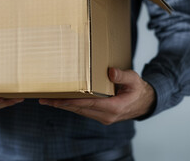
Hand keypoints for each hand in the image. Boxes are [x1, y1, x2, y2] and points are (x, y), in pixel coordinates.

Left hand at [39, 68, 155, 124]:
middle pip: (79, 109)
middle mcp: (106, 115)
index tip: (57, 99)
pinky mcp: (100, 115)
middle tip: (44, 99)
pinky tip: (61, 101)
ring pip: (79, 111)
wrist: (145, 103)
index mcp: (114, 107)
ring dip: (64, 106)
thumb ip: (123, 76)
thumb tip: (110, 72)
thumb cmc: (138, 90)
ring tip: (47, 100)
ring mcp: (103, 117)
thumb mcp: (134, 80)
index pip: (88, 104)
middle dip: (61, 104)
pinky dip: (71, 106)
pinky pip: (83, 111)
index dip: (71, 101)